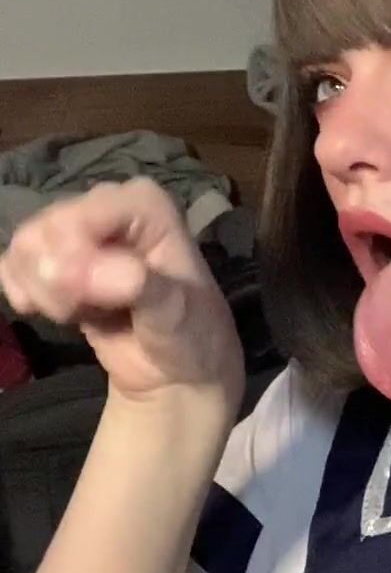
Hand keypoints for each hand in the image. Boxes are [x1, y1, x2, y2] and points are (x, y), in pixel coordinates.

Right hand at [0, 178, 244, 410]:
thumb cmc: (190, 335)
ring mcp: (76, 229)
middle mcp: (105, 205)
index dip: (75, 258)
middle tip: (94, 313)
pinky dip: (24, 295)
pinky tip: (62, 313)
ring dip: (44, 293)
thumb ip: (136, 285)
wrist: (176, 368)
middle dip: (58, 282)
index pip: (83, 214)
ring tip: (85, 314)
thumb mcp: (177, 313)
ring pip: (24, 249)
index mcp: (143, 204)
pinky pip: (10, 265)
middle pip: (44, 231)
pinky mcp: (52, 257)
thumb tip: (82, 269)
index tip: (92, 300)